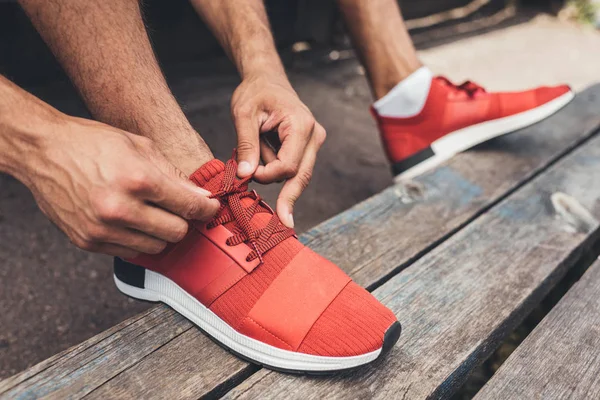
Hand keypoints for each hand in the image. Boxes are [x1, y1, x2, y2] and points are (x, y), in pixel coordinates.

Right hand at [24, 116, 219, 257]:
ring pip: (156, 247)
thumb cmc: (92, 143)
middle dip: (183, 221)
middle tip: (179, 209)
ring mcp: (102, 229)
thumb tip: (201, 198)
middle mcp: (120, 209)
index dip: (207, 210)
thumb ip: (174, 176)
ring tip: (151, 213)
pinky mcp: (88, 242)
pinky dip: (138, 240)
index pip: (188, 207)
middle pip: (176, 232)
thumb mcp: (140, 146)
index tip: (210, 209)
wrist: (43, 151)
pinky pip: (130, 252)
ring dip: (161, 232)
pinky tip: (131, 221)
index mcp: (138, 179)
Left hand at [231, 73, 325, 227]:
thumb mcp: (244, 114)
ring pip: (296, 174)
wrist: (267, 79)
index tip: (246, 173)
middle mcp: (315, 135)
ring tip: (259, 143)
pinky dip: (276, 168)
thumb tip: (246, 175)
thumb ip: (246, 145)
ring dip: (272, 170)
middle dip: (286, 196)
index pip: (288, 166)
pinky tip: (265, 150)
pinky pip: (294, 168)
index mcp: (301, 125)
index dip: (266, 176)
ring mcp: (315, 142)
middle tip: (284, 224)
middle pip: (301, 176)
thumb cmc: (255, 92)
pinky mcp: (309, 147)